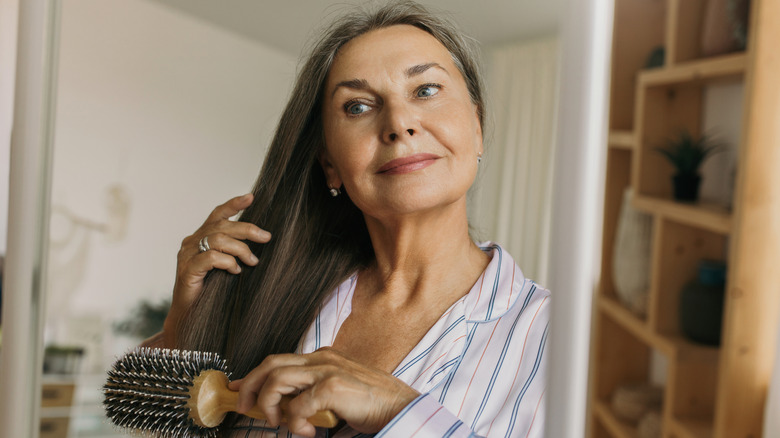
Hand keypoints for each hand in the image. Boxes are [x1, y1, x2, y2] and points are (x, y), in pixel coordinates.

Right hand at [164, 194, 270, 345]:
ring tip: (252, 262)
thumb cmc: (211, 290)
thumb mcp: (226, 265)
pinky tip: (236, 271)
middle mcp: (191, 242)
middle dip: (247, 229)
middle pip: (221, 226)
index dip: (233, 204)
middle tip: (266, 238)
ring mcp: (187, 255)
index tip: (251, 197)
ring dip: (240, 249)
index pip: (217, 214)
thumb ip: (234, 250)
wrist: (191, 315)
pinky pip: (210, 258)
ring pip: (217, 240)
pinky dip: (227, 262)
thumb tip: (261, 238)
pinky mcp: (187, 270)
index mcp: (201, 237)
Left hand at [228, 348, 418, 436]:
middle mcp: (322, 358)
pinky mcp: (333, 387)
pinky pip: (298, 405)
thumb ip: (311, 392)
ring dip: (270, 406)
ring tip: (280, 424)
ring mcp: (327, 370)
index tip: (236, 389)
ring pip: (277, 380)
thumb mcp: (335, 392)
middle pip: (270, 364)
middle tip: (246, 410)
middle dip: (249, 386)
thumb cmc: (370, 402)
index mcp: (322, 357)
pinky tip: (308, 432)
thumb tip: (282, 407)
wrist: (401, 406)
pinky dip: (295, 422)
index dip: (251, 375)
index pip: (277, 360)